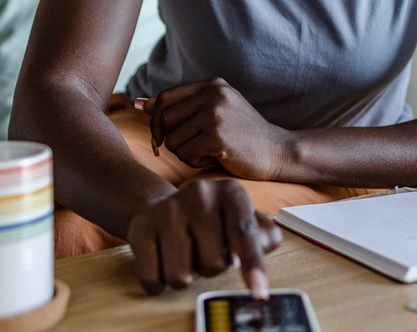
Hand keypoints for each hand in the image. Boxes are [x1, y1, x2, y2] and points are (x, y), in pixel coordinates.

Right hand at [126, 179, 281, 298]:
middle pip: (213, 264)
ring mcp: (167, 210)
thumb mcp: (245, 221)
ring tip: (186, 255)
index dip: (253, 264)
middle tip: (205, 251)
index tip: (259, 292)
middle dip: (212, 268)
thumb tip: (257, 252)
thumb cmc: (214, 222)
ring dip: (186, 276)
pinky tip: (163, 262)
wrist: (163, 207)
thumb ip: (263, 237)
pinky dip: (159, 283)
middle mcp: (199, 195)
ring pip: (181, 277)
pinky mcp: (140, 227)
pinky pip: (152, 279)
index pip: (244, 234)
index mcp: (231, 193)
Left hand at [139, 78, 292, 180]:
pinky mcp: (218, 136)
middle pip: (164, 120)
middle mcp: (213, 94)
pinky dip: (196, 162)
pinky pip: (185, 154)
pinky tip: (215, 158)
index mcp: (212, 85)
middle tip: (191, 150)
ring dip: (185, 154)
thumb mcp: (216, 111)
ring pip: (173, 140)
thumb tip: (138, 103)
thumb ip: (181, 106)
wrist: (278, 152)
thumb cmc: (243, 136)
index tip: (159, 139)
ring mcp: (216, 114)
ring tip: (209, 152)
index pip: (164, 98)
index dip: (155, 120)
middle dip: (170, 141)